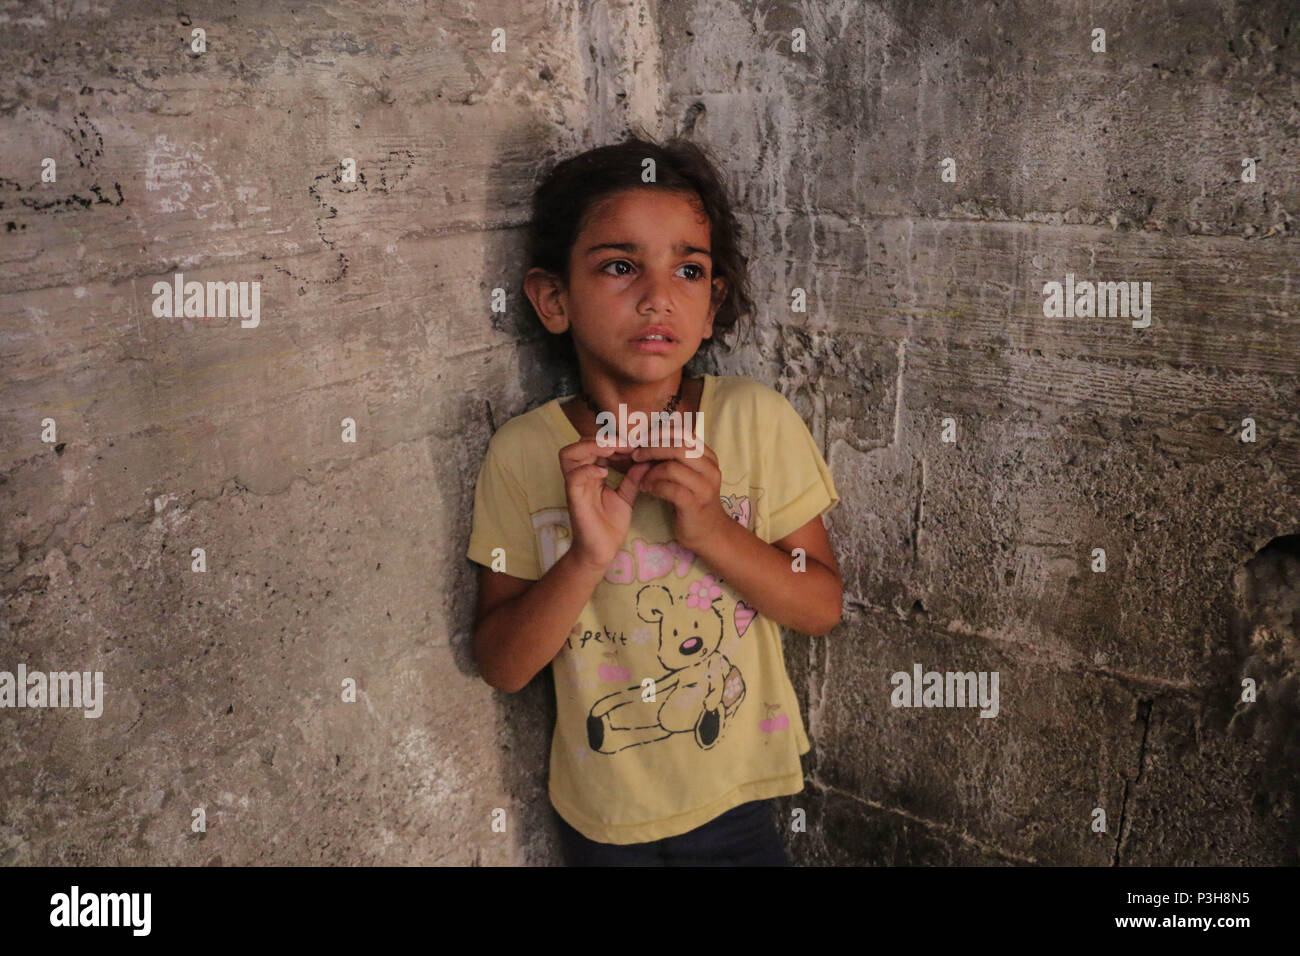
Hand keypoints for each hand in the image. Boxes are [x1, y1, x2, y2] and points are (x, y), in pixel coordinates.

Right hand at [558, 436, 655, 571]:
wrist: (602, 552)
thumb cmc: (610, 525)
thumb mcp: (626, 496)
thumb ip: (633, 478)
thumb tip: (647, 460)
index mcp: (591, 473)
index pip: (593, 444)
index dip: (612, 439)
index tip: (634, 443)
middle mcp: (580, 476)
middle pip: (579, 443)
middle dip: (602, 438)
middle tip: (626, 444)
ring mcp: (575, 487)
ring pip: (569, 454)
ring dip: (592, 447)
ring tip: (613, 450)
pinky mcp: (574, 499)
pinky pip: (573, 477)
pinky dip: (588, 469)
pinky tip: (605, 472)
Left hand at [627, 423, 729, 553]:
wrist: (710, 533)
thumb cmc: (694, 500)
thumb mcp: (689, 474)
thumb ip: (676, 457)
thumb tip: (648, 439)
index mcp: (708, 458)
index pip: (684, 434)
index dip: (660, 433)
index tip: (642, 439)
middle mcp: (710, 469)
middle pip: (678, 447)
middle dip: (652, 448)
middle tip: (636, 456)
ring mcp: (704, 487)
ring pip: (672, 467)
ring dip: (650, 472)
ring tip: (641, 479)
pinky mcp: (695, 504)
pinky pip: (669, 489)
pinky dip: (654, 487)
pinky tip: (647, 489)